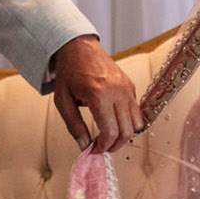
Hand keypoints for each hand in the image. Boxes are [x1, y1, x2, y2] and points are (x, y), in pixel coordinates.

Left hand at [51, 35, 141, 152]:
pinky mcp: (130, 86)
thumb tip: (84, 146)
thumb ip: (74, 125)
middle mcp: (117, 92)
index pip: (110, 132)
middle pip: (126, 131)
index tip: (94, 150)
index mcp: (98, 95)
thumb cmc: (69, 72)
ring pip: (136, 123)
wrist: (79, 47)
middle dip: (114, 145)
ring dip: (124, 136)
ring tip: (109, 137)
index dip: (103, 146)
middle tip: (102, 148)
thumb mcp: (63, 101)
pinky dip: (127, 122)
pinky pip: (136, 111)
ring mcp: (127, 88)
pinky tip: (113, 122)